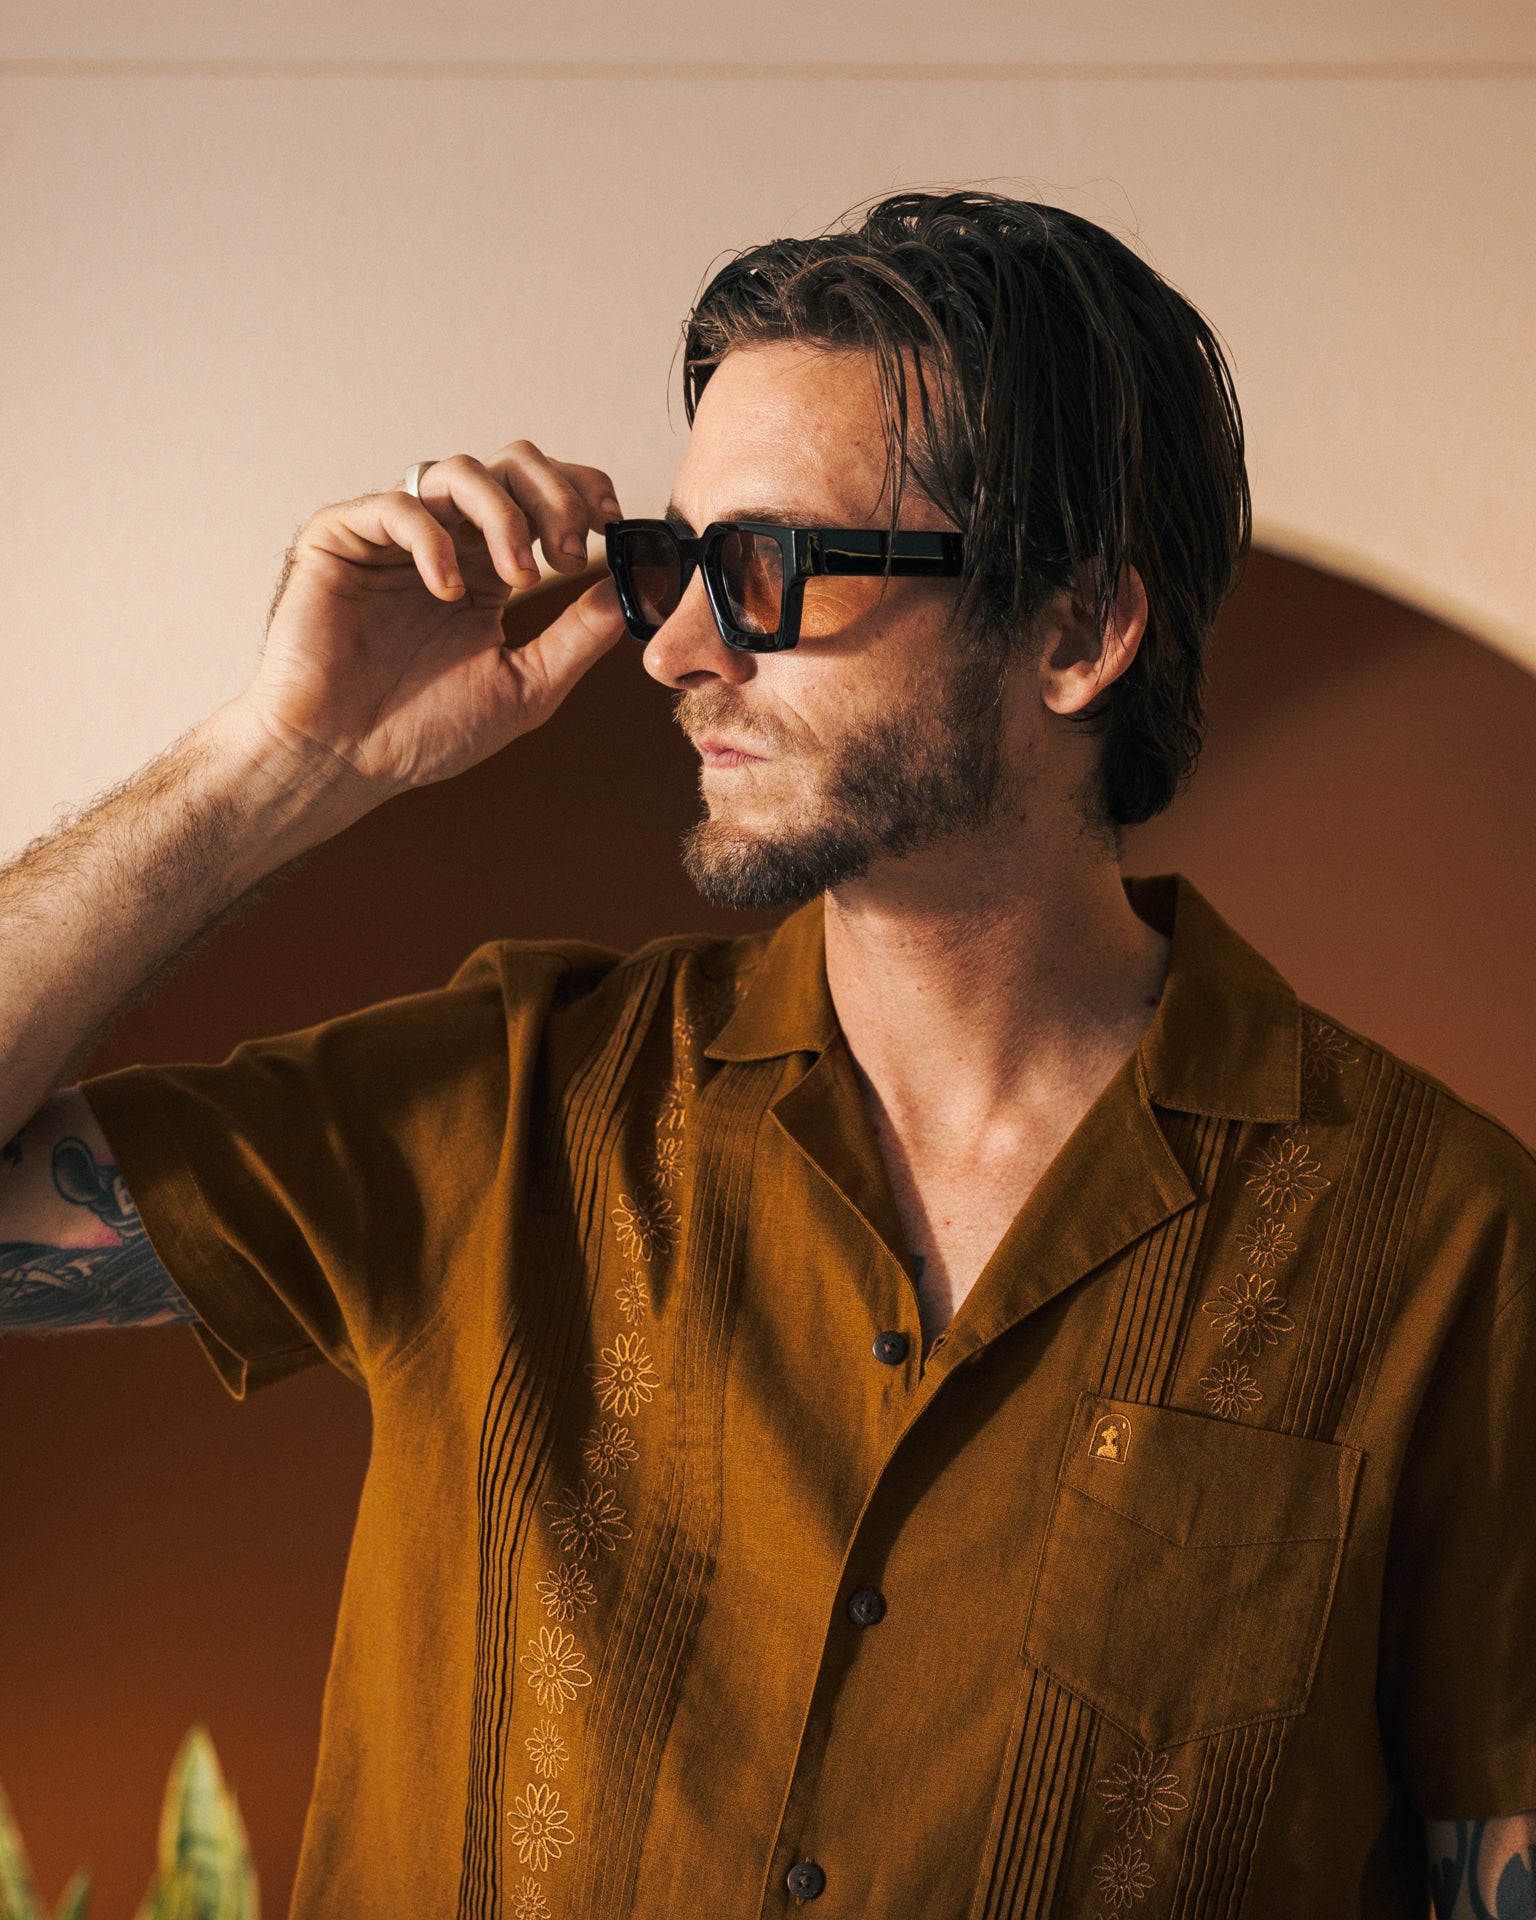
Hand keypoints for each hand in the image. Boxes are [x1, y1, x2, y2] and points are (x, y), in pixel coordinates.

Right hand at [244, 440, 628, 800]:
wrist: (340, 762)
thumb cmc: (422, 733)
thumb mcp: (525, 687)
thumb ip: (580, 636)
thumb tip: (634, 590)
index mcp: (488, 568)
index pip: (544, 495)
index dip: (583, 492)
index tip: (612, 526)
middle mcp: (445, 541)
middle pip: (511, 464)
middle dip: (554, 495)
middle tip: (570, 552)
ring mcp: (392, 536)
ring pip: (458, 471)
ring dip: (504, 514)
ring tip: (520, 576)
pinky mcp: (340, 538)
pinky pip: (396, 506)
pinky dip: (435, 539)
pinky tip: (450, 591)